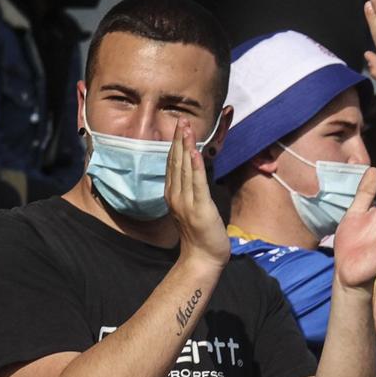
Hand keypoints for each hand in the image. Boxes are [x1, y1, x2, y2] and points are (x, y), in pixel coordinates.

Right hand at [167, 121, 229, 265]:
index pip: (173, 164)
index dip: (175, 145)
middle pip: (177, 162)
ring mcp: (187, 202)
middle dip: (179, 140)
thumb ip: (190, 190)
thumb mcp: (192, 208)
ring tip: (186, 128)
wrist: (203, 257)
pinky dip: (195, 167)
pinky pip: (197, 184)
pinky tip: (194, 152)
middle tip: (181, 119)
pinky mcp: (200, 208)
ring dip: (186, 147)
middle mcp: (176, 195)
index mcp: (173, 194)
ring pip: (185, 169)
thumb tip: (192, 173)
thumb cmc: (200, 234)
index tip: (178, 127)